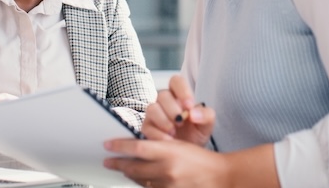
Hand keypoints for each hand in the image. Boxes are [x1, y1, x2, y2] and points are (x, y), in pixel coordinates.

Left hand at [103, 137, 228, 187]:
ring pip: (140, 180)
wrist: (220, 177)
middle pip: (133, 167)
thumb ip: (157, 147)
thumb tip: (135, 148)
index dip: (119, 147)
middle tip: (108, 161)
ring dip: (129, 174)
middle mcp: (167, 170)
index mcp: (169, 152)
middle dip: (118, 164)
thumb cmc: (200, 159)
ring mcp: (168, 185)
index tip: (108, 145)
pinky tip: (139, 180)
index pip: (137, 148)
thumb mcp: (178, 146)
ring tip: (123, 169)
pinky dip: (143, 184)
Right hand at [144, 75, 214, 146]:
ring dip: (163, 120)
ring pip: (151, 108)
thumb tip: (193, 113)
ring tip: (173, 132)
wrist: (187, 153)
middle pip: (162, 95)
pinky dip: (158, 134)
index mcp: (179, 95)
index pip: (176, 81)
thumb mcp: (207, 124)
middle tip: (181, 122)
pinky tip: (168, 141)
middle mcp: (164, 102)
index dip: (182, 90)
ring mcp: (154, 114)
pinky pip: (147, 127)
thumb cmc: (196, 133)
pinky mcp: (147, 128)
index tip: (190, 106)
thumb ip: (206, 115)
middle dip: (172, 109)